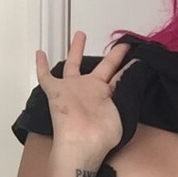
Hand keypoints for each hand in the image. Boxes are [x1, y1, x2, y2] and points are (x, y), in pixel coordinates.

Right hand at [35, 31, 134, 157]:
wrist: (82, 142)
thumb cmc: (102, 134)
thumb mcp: (122, 111)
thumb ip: (125, 93)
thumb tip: (133, 78)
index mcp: (106, 95)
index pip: (119, 77)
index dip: (128, 67)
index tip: (137, 57)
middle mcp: (91, 90)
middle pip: (103, 67)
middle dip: (113, 55)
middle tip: (121, 44)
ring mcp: (73, 89)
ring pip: (73, 64)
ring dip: (76, 49)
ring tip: (80, 34)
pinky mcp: (56, 91)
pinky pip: (45, 76)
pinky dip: (41, 66)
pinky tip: (40, 53)